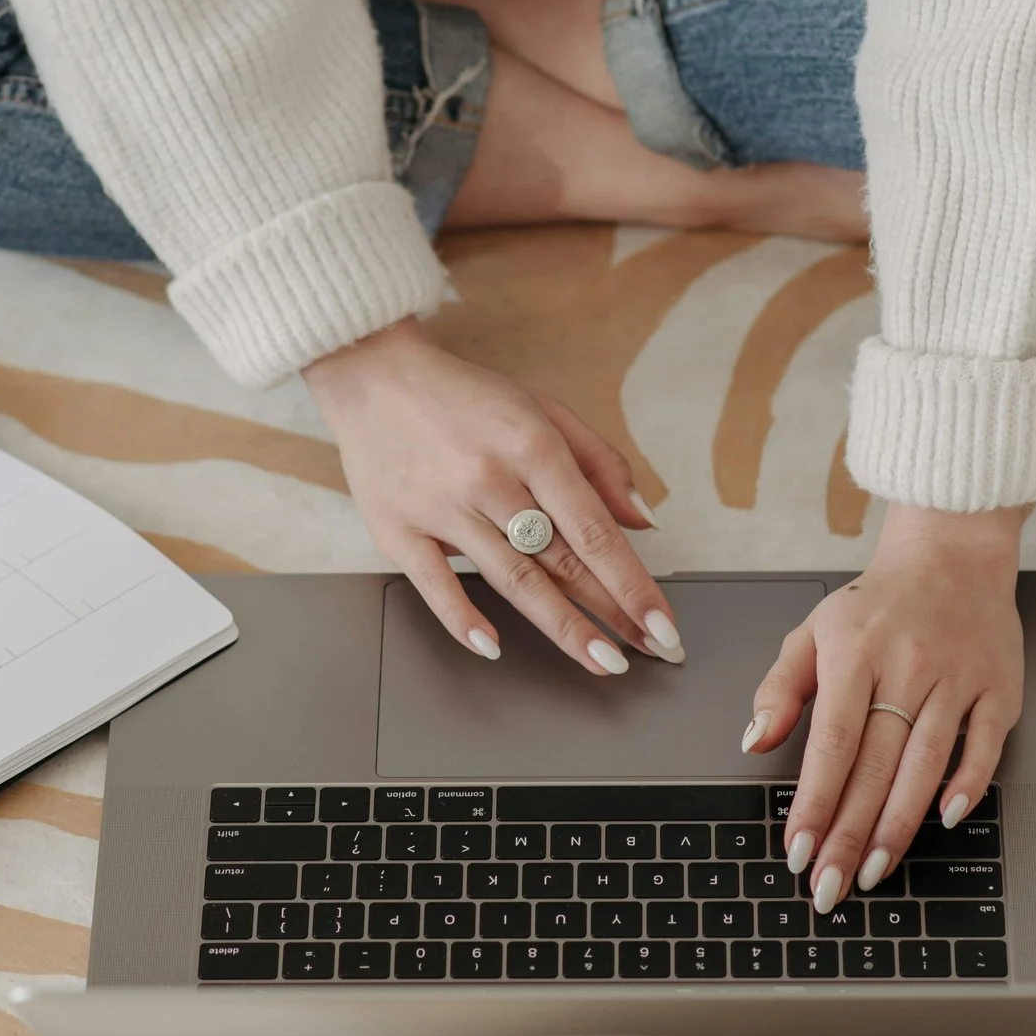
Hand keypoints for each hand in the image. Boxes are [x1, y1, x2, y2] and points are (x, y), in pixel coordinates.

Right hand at [304, 318, 681, 673]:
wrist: (373, 375)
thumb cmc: (465, 396)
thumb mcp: (544, 409)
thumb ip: (599, 462)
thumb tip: (642, 520)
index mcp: (532, 446)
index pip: (594, 530)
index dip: (633, 583)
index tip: (662, 622)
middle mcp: (490, 479)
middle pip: (561, 561)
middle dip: (612, 613)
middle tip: (649, 650)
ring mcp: (442, 508)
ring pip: (512, 579)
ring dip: (562, 627)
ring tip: (600, 661)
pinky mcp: (398, 529)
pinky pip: (435, 585)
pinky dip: (463, 619)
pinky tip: (493, 647)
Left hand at [742, 503, 1024, 910]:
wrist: (951, 554)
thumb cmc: (877, 604)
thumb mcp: (814, 632)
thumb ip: (781, 687)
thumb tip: (754, 740)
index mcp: (855, 653)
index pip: (831, 743)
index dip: (815, 802)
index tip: (799, 851)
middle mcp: (906, 666)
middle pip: (875, 765)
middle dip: (850, 833)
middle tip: (831, 886)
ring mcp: (956, 677)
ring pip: (926, 763)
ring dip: (899, 824)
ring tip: (876, 871)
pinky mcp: (998, 686)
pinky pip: (984, 744)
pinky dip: (967, 783)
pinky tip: (945, 819)